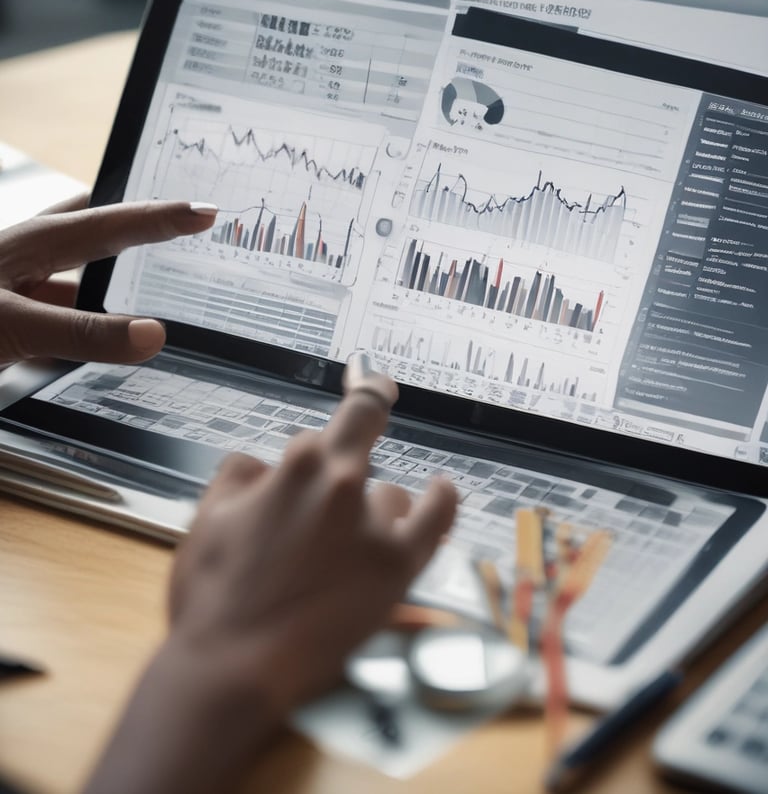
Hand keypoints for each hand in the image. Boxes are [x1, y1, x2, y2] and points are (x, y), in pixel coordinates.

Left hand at [0, 194, 216, 364]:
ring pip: (83, 281)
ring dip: (118, 287)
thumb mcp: (13, 323)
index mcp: (35, 242)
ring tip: (162, 291)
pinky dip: (94, 330)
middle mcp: (30, 259)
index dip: (164, 217)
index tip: (208, 214)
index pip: (113, 223)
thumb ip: (81, 332)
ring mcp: (20, 291)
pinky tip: (109, 345)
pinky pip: (66, 321)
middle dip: (142, 227)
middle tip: (186, 223)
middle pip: (100, 233)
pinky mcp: (13, 326)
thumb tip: (154, 334)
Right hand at [169, 359, 456, 712]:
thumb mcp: (207, 517)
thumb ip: (239, 474)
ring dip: (370, 509)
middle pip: (365, 448)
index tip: (374, 377)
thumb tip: (261, 464)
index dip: (366, 386)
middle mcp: (344, 484)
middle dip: (360, 437)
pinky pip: (435, 520)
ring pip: (390, 496)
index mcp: (300, 465)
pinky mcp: (397, 568)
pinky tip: (439, 490)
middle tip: (370, 419)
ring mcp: (375, 526)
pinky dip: (441, 500)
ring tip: (338, 549)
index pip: (351, 412)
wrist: (230, 668)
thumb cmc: (213, 596)